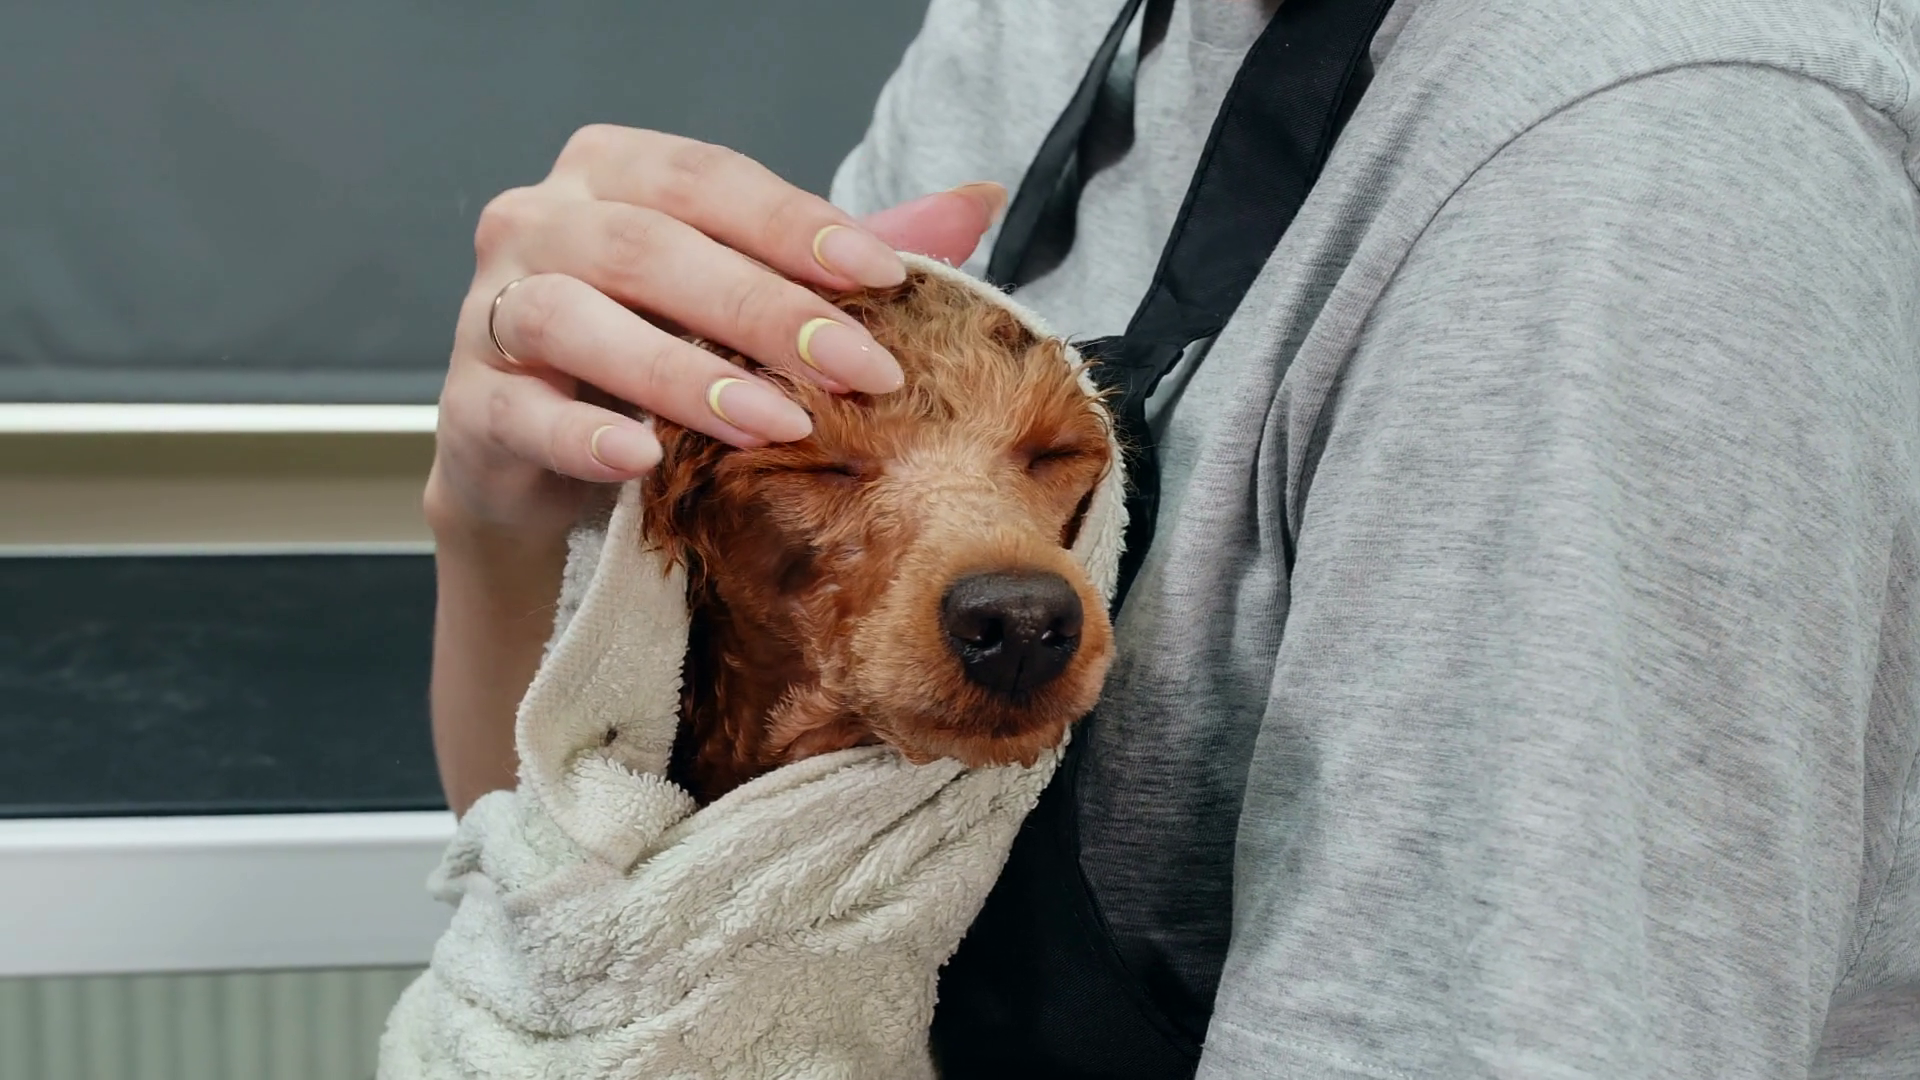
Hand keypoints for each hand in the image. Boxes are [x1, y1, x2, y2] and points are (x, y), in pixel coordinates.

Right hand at [424, 124, 1004, 543]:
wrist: (550, 462)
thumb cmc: (658, 358)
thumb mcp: (754, 299)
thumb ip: (843, 255)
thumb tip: (976, 202)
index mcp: (618, 174)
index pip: (713, 182)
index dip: (800, 226)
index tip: (888, 276)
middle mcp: (542, 221)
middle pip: (652, 247)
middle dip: (765, 311)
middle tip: (858, 371)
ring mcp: (495, 311)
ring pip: (577, 318)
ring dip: (682, 372)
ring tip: (772, 422)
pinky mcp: (471, 405)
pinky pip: (521, 412)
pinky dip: (582, 436)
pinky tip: (641, 459)